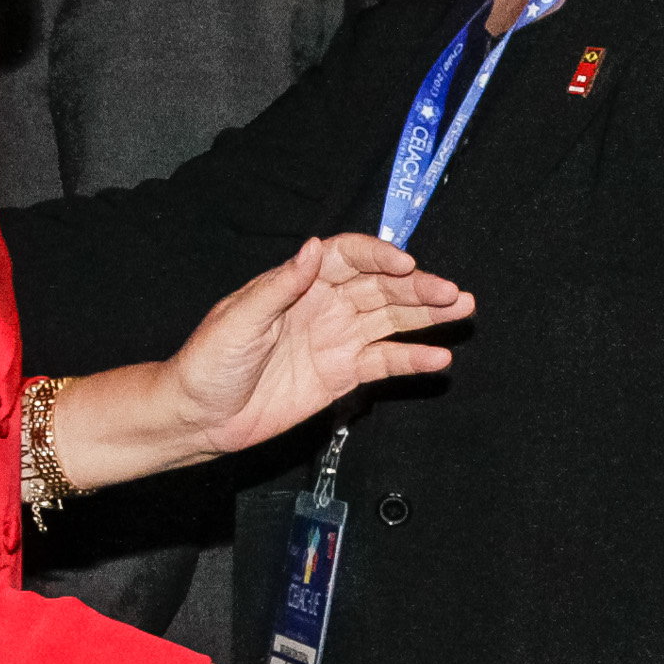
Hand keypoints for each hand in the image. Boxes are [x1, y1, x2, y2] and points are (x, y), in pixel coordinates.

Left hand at [162, 235, 471, 460]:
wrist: (200, 416)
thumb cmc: (208, 362)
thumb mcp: (238, 319)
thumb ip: (279, 285)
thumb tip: (313, 248)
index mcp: (299, 283)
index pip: (349, 258)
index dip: (379, 257)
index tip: (406, 265)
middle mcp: (324, 305)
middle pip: (381, 287)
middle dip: (418, 287)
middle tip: (452, 292)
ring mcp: (336, 339)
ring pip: (391, 319)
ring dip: (427, 314)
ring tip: (462, 309)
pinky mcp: (341, 375)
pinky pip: (383, 362)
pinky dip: (412, 359)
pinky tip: (438, 357)